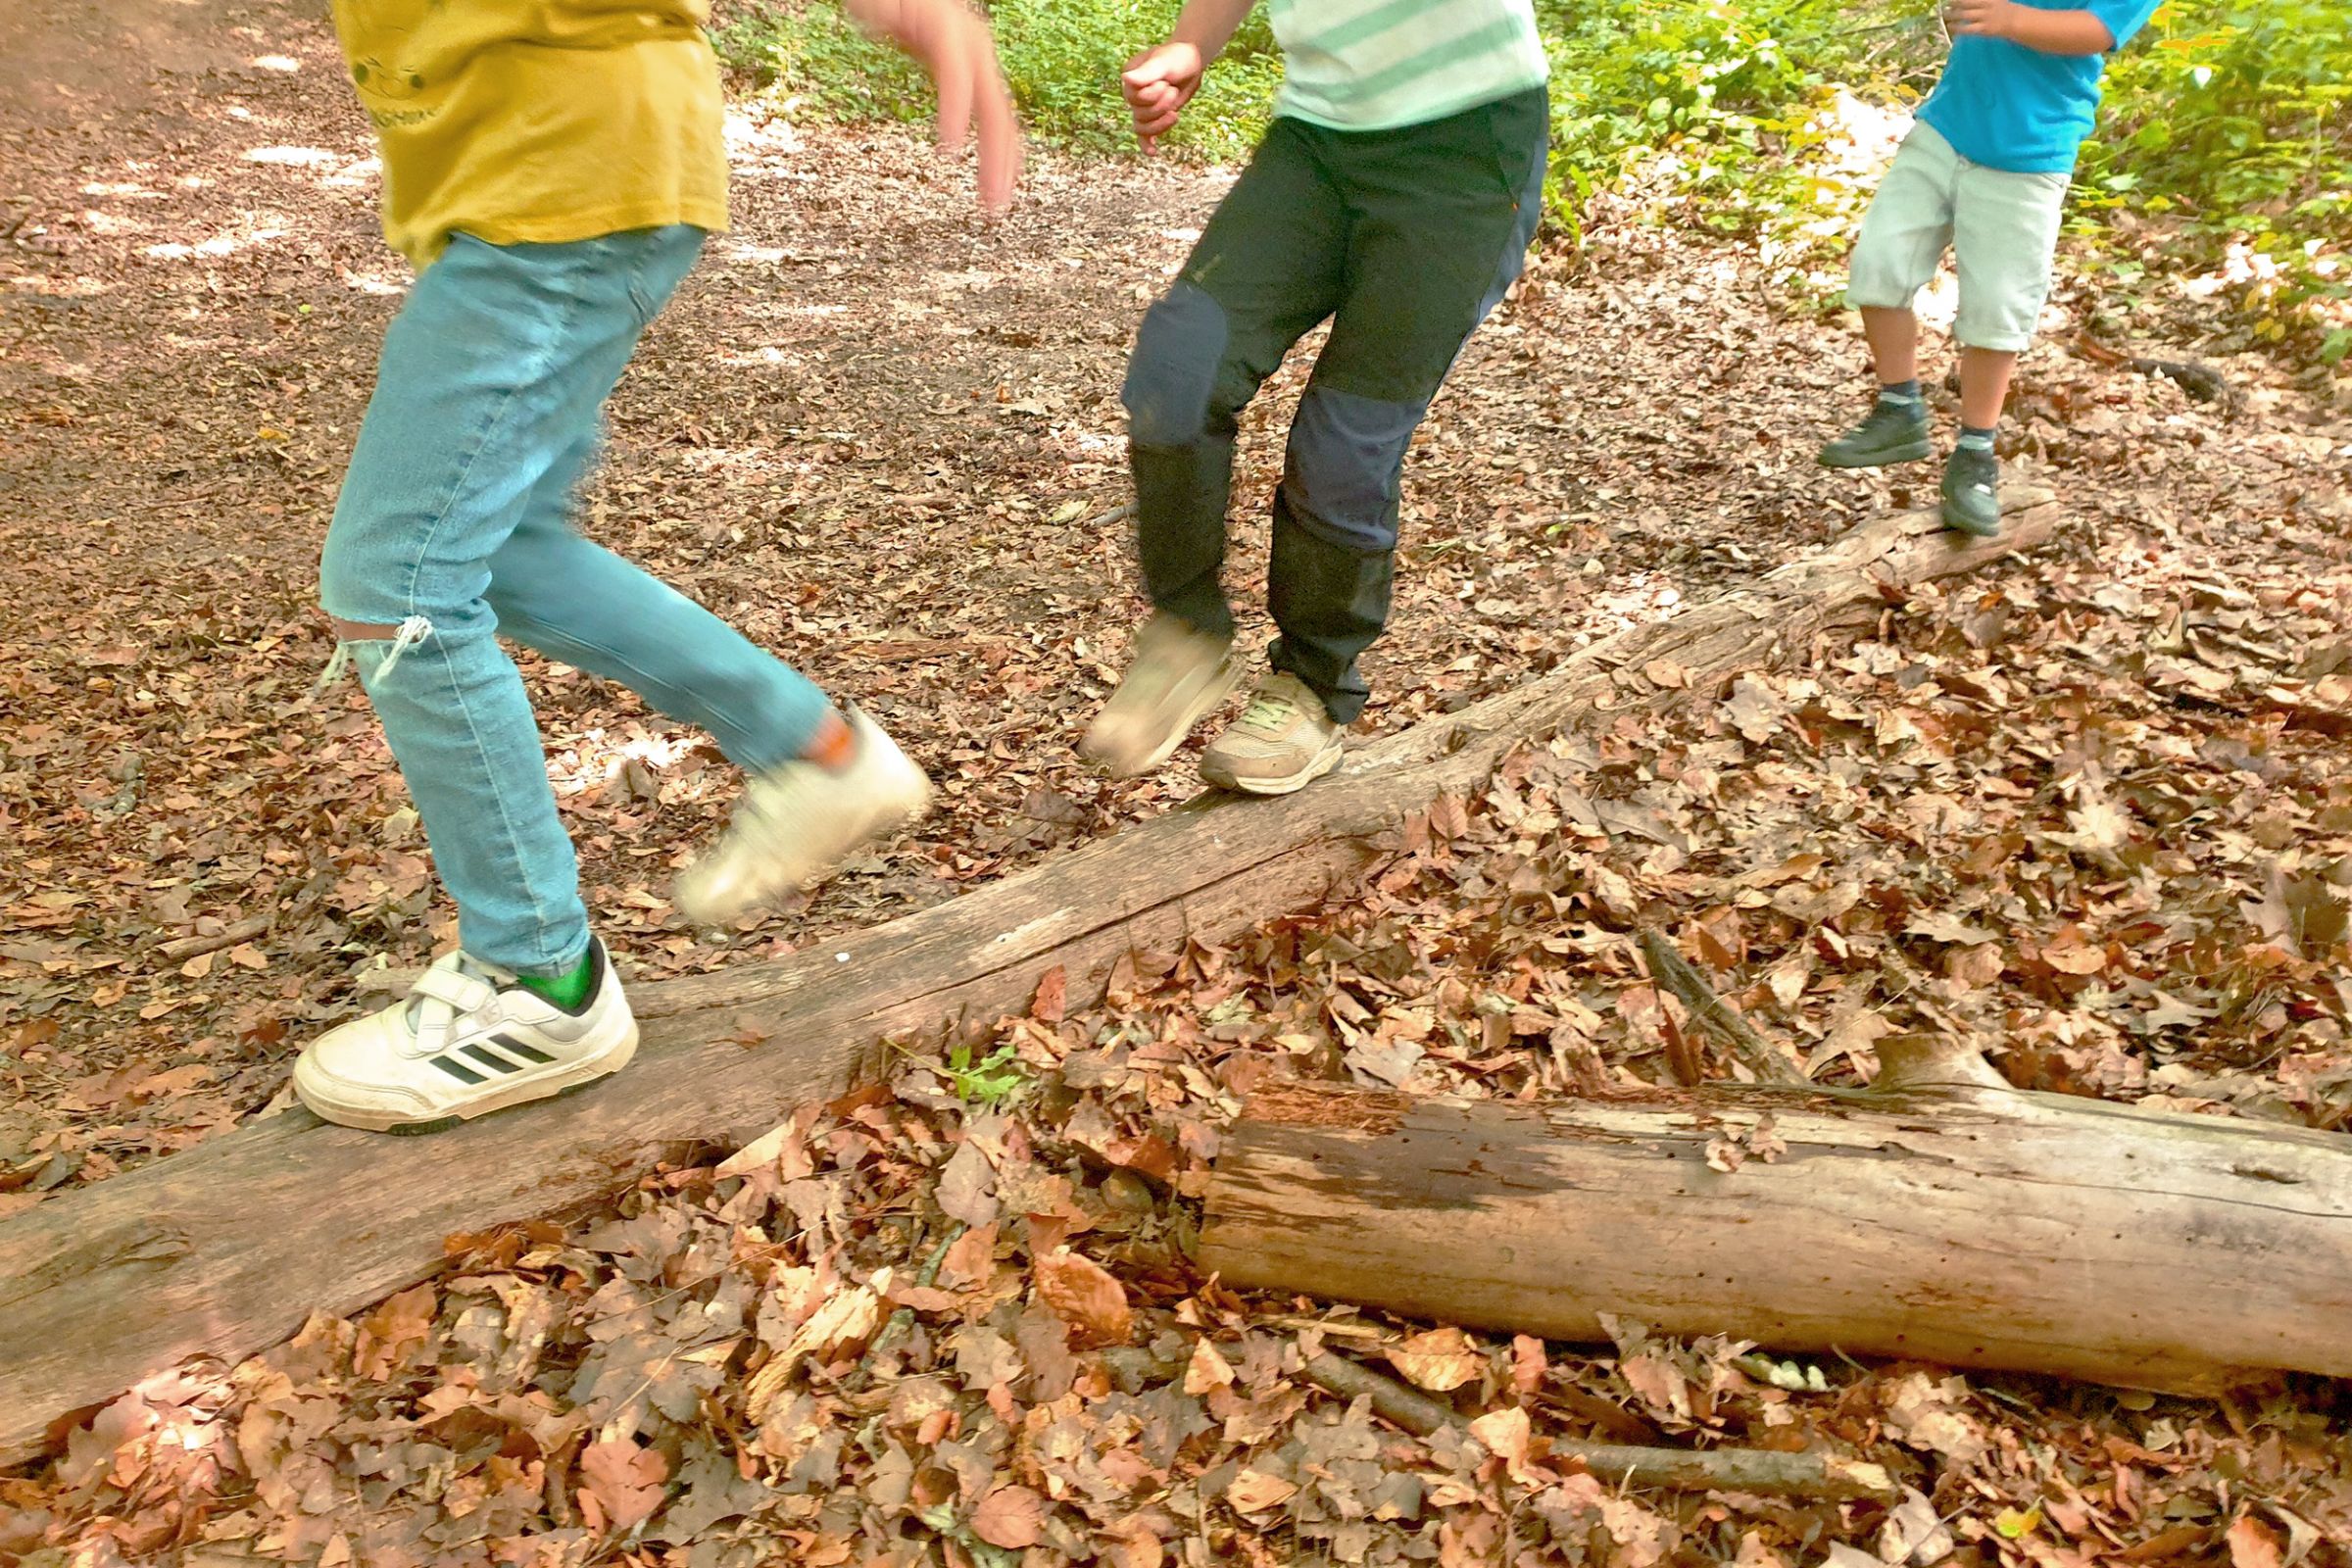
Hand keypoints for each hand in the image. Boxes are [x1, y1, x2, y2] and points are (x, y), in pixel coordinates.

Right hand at [843, 0, 1022, 213]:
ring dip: (992, 155)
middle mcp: (975, 48)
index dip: (1004, 159)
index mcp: (971, 59)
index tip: (1000, 196)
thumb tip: (934, 106)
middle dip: (1004, 167)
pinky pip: (955, 78)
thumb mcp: (911, 45)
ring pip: (989, 105)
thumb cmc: (886, 1)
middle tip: (998, 210)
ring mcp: (963, 37)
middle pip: (1001, 118)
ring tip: (988, 192)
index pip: (999, 118)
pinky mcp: (941, 26)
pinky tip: (951, 146)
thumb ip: (930, 71)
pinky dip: (956, 114)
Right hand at [1122, 41, 1204, 153]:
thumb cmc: (1176, 58)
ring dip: (1160, 123)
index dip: (1151, 95)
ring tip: (1174, 112)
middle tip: (1173, 91)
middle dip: (1159, 106)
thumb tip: (1125, 78)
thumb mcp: (1162, 63)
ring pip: (1143, 127)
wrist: (1191, 63)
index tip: (1165, 82)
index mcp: (1130, 79)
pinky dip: (1146, 145)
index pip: (1133, 97)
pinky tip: (1152, 152)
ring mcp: (1142, 108)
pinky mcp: (1154, 118)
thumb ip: (1146, 73)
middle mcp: (1132, 95)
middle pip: (1139, 114)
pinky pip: (1144, 135)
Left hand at [1944, 0, 2018, 38]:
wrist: (2016, 21)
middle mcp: (1986, 5)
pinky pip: (1968, 28)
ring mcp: (1985, 17)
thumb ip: (1978, 0)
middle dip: (1954, 3)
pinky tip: (1950, 26)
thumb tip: (1964, 0)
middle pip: (1965, 2)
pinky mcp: (1984, 29)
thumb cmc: (2002, 8)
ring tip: (1945, 14)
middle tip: (1946, 4)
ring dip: (1952, 15)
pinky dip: (1957, 27)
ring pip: (1965, 15)